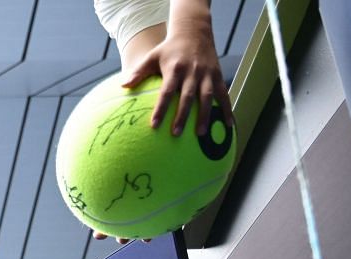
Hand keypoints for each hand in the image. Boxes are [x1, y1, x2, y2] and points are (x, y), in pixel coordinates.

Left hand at [122, 17, 231, 139]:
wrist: (194, 31)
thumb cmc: (169, 49)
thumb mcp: (152, 56)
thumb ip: (138, 72)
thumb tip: (123, 86)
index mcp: (175, 69)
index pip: (166, 92)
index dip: (161, 108)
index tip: (154, 125)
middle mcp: (193, 71)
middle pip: (187, 97)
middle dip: (182, 116)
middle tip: (176, 134)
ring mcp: (207, 74)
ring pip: (207, 97)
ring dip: (204, 115)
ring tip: (200, 134)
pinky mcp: (218, 75)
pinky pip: (224, 94)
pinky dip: (227, 109)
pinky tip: (228, 124)